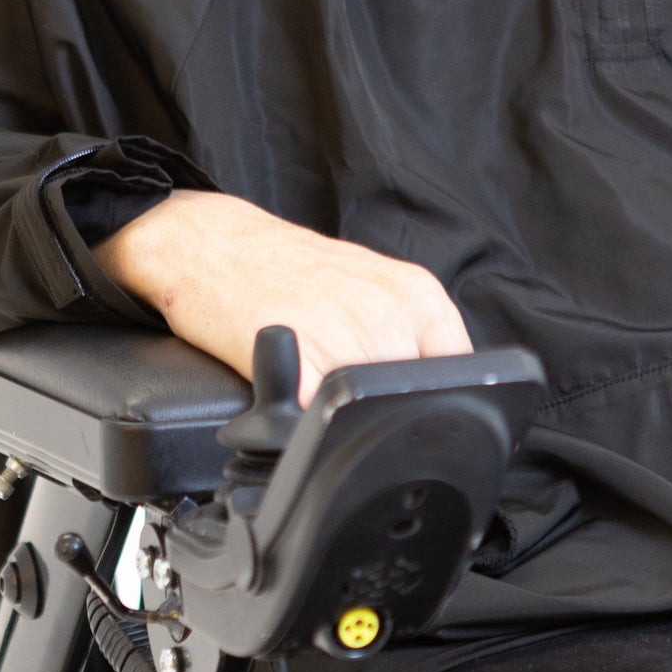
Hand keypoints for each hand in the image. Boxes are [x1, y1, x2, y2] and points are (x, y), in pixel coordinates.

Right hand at [94, 189, 471, 403]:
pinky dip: (303, 428)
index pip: (461, 373)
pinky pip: (319, 421)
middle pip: (414, 401)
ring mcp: (350, 335)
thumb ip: (406, 337)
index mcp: (419, 294)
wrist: (210, 242)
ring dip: (342, 422)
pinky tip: (285, 401)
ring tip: (310, 391)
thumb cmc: (283, 268)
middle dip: (382, 416)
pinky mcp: (300, 361)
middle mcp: (394, 312)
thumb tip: (431, 400)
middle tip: (341, 398)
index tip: (411, 416)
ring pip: (370, 415)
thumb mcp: (368, 289)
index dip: (434, 404)